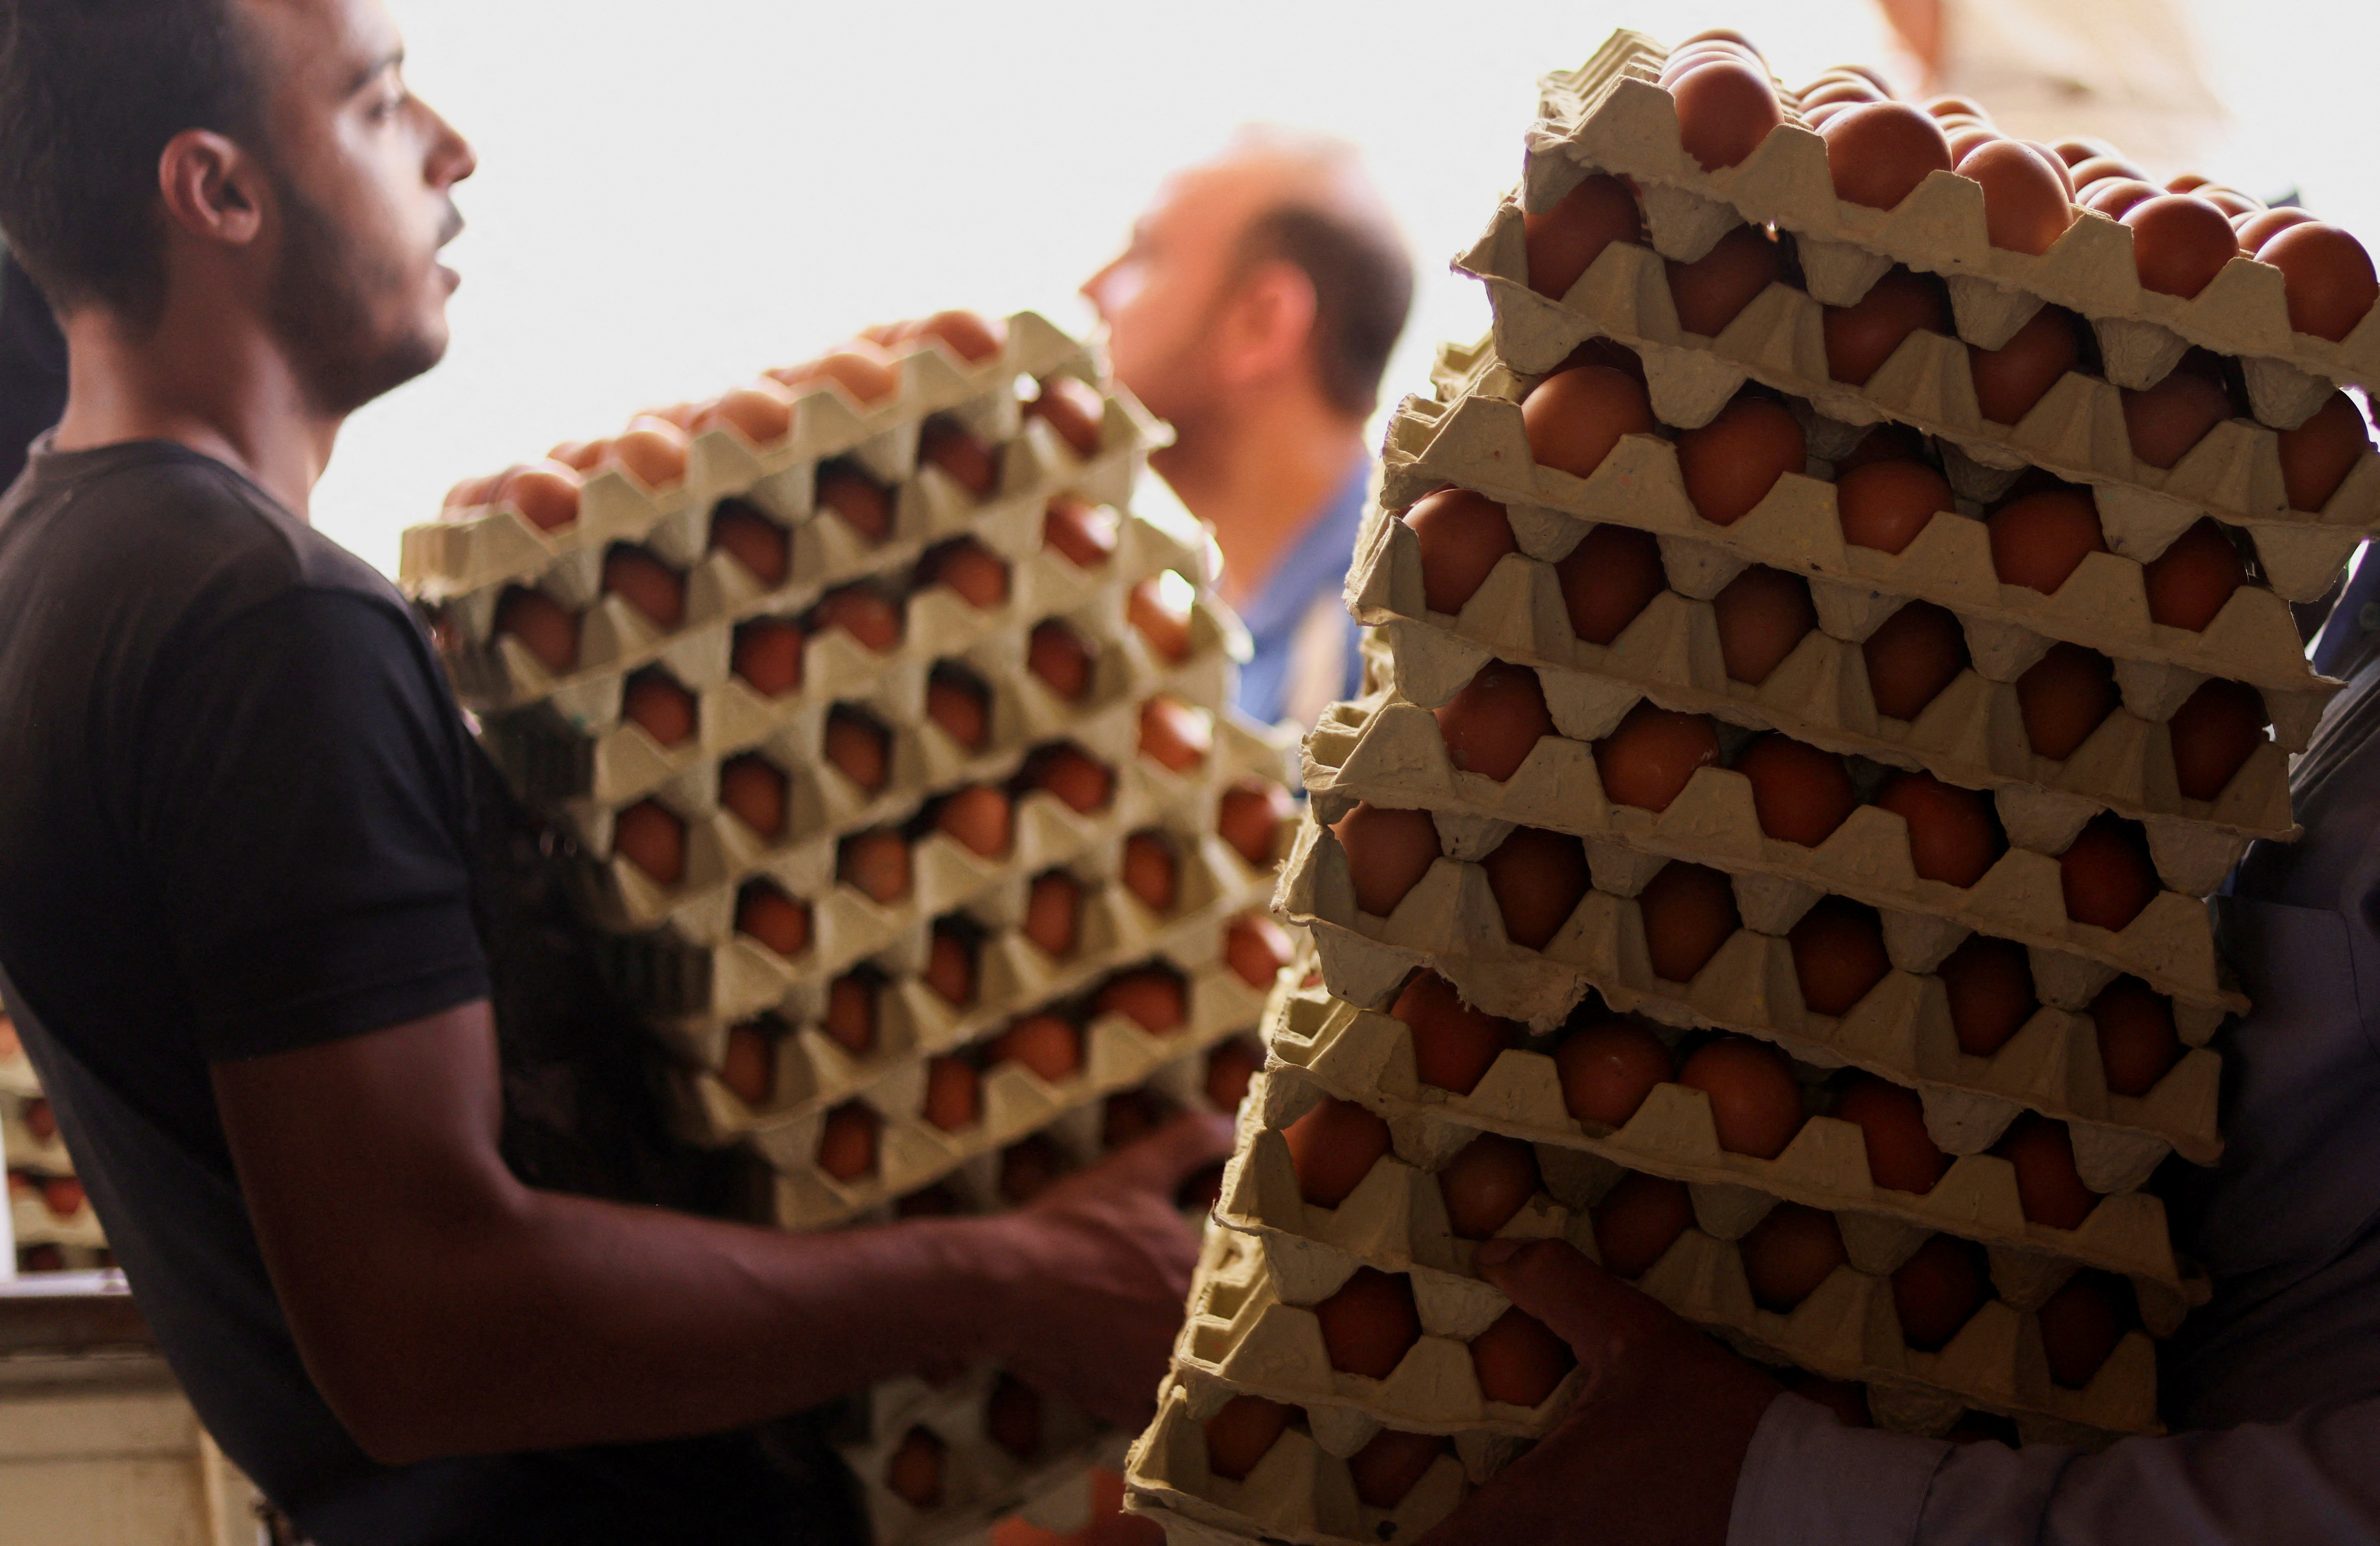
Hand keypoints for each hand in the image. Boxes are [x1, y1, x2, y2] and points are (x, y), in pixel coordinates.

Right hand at [988, 1112, 1233, 1427]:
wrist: (1005, 1289)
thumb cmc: (1071, 1230)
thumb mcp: (1134, 1171)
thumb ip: (1192, 1141)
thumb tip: (1235, 1122)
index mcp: (1213, 1281)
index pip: (1262, 1290)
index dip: (1257, 1283)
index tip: (1249, 1277)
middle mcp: (1200, 1338)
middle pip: (1236, 1341)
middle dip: (1231, 1329)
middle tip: (1215, 1315)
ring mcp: (1166, 1381)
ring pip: (1205, 1384)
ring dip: (1201, 1371)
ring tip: (1181, 1351)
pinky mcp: (1131, 1411)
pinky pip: (1167, 1418)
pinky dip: (1164, 1402)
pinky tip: (1145, 1375)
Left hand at [1416, 1239, 1782, 1545]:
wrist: (1813, 1509)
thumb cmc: (1717, 1431)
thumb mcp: (1638, 1340)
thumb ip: (1559, 1289)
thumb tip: (1493, 1250)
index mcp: (1529, 1512)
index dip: (1384, 1540)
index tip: (1358, 1520)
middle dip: (1449, 1530)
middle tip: (1418, 1500)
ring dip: (1497, 1531)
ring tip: (1475, 1504)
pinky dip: (1546, 1537)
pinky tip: (1562, 1510)